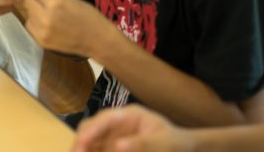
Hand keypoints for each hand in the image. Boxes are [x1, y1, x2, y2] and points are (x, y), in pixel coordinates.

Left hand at [23, 0, 113, 56]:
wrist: (98, 40)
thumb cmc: (88, 16)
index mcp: (55, 3)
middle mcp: (46, 17)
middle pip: (28, 2)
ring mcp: (43, 32)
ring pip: (28, 15)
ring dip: (33, 12)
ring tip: (45, 12)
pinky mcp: (42, 42)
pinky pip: (31, 28)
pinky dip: (36, 23)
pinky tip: (46, 23)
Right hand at [72, 105, 193, 151]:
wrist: (182, 149)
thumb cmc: (176, 143)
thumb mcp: (165, 144)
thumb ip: (143, 144)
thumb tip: (117, 146)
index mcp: (129, 115)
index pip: (105, 118)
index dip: (92, 130)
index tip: (82, 142)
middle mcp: (116, 124)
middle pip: (90, 128)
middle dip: (81, 142)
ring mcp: (111, 136)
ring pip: (88, 141)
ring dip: (82, 149)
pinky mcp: (109, 148)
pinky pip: (95, 150)